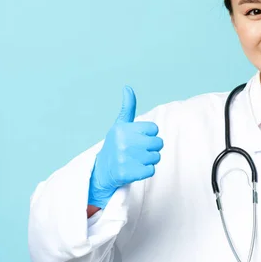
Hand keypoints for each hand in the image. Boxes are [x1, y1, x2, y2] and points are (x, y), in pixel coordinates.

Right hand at [88, 86, 163, 208]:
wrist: (101, 171)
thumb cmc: (115, 144)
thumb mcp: (120, 124)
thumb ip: (128, 107)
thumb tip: (127, 87)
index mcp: (124, 129)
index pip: (155, 129)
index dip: (149, 134)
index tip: (138, 138)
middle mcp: (124, 143)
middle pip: (159, 143)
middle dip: (152, 147)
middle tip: (139, 150)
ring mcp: (125, 159)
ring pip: (156, 157)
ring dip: (149, 160)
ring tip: (136, 159)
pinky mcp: (128, 174)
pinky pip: (152, 170)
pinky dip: (146, 171)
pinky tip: (135, 169)